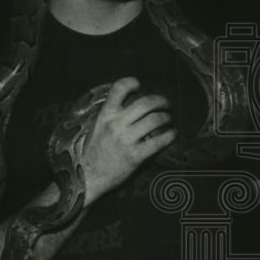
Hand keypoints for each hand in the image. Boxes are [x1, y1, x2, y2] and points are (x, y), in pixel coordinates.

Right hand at [81, 77, 175, 204]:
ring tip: (169, 119)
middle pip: (145, 103)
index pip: (119, 89)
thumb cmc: (93, 152)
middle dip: (161, 100)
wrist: (88, 178)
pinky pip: (159, 141)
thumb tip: (130, 104)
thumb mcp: (96, 127)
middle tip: (166, 104)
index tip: (139, 85)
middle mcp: (116, 124)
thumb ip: (111, 115)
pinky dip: (169, 135)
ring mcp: (126, 140)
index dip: (131, 82)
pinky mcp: (136, 156)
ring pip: (155, 120)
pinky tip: (172, 134)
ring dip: (167, 117)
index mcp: (105, 115)